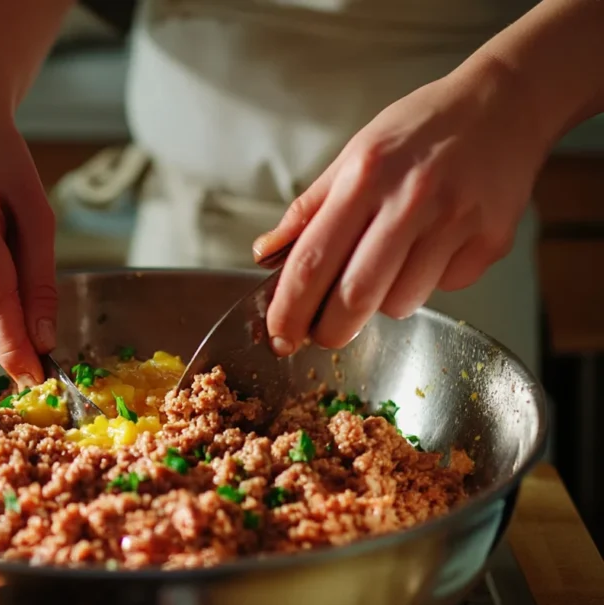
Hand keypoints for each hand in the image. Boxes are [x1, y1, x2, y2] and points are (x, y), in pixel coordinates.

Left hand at [253, 59, 550, 355]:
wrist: (503, 104)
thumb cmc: (420, 129)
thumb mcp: (355, 153)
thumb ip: (309, 209)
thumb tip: (266, 252)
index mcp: (364, 176)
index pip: (312, 260)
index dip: (289, 309)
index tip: (278, 335)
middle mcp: (409, 200)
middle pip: (355, 296)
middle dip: (330, 330)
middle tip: (322, 334)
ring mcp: (455, 222)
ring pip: (400, 303)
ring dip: (383, 302)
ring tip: (389, 266)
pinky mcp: (491, 241)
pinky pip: (444, 289)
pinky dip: (429, 282)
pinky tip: (435, 246)